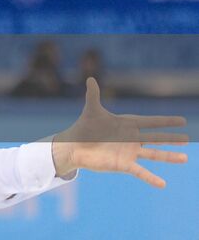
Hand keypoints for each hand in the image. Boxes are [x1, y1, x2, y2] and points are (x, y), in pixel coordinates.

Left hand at [52, 78, 188, 186]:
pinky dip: (151, 178)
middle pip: (156, 138)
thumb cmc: (85, 127)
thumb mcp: (91, 109)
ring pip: (153, 154)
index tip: (182, 120)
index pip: (150, 122)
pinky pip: (140, 172)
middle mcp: (131, 139)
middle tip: (187, 139)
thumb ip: (93, 95)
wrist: (76, 146)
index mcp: (127, 125)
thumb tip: (90, 78)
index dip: (165, 121)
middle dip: (171, 139)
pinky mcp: (123, 164)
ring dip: (168, 156)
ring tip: (185, 158)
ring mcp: (129, 152)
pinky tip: (162, 184)